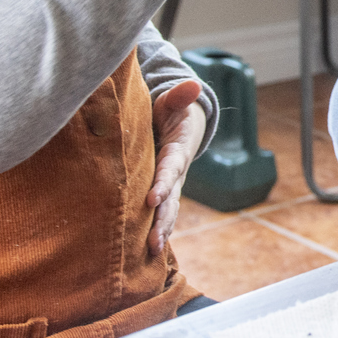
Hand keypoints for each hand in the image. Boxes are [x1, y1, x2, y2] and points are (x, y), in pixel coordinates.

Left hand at [147, 79, 209, 255]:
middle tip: (152, 240)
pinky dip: (157, 231)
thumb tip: (192, 84)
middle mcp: (177, 173)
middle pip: (171, 199)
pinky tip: (145, 252)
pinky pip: (161, 214)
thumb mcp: (173, 101)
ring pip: (169, 211)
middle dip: (163, 220)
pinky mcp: (164, 193)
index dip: (163, 184)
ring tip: (152, 251)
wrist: (184, 124)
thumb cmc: (172, 110)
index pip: (170, 169)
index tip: (152, 199)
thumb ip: (179, 96)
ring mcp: (172, 186)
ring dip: (162, 231)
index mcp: (177, 151)